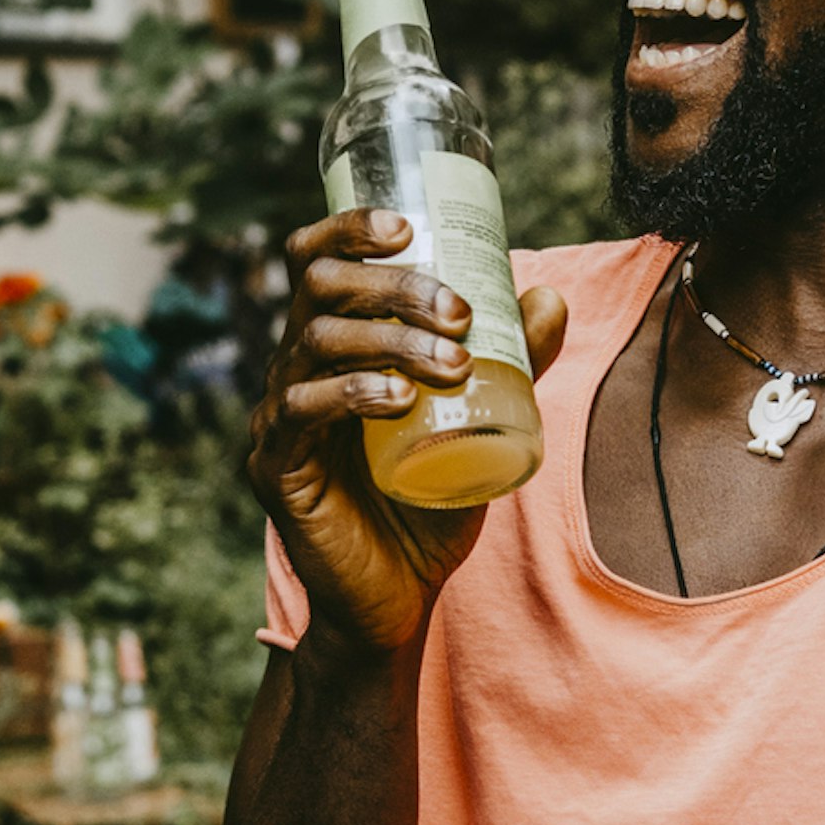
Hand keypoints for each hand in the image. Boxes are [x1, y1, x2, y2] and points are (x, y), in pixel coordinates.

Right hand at [247, 208, 567, 660]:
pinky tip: (401, 398)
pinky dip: (354, 392)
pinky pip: (302, 409)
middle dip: (392, 284)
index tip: (408, 226)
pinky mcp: (276, 466)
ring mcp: (278, 415)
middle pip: (318, 287)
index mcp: (330, 343)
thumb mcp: (481, 423)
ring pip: (315, 340)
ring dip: (391, 337)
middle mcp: (294, 368)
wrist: (396, 598)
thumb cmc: (429, 504)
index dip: (347, 228)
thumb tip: (547, 297)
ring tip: (453, 362)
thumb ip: (513, 364)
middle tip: (458, 312)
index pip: (316, 261)